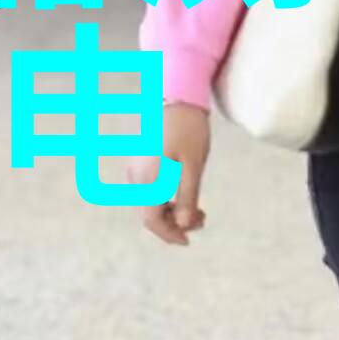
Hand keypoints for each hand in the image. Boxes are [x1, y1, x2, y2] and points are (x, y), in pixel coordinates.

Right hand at [130, 103, 210, 246]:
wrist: (178, 97)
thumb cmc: (188, 130)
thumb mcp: (193, 167)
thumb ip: (187, 198)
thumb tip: (182, 225)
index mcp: (147, 180)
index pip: (152, 220)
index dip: (169, 234)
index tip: (188, 241)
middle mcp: (136, 177)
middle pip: (150, 213)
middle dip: (174, 223)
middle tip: (202, 220)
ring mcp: (137, 169)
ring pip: (150, 202)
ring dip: (172, 211)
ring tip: (199, 209)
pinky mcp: (142, 163)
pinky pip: (150, 190)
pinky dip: (167, 198)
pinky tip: (185, 195)